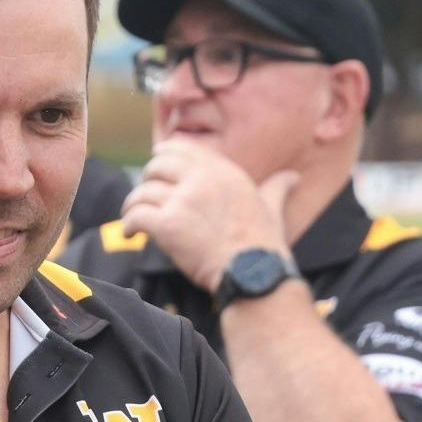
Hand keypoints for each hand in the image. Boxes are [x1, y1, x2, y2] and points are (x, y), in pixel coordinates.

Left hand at [122, 139, 293, 290]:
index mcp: (223, 172)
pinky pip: (136, 215)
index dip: (164, 155)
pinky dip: (128, 224)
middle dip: (147, 179)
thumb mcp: (272, 207)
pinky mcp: (168, 225)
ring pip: (142, 192)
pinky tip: (130, 232)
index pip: (182, 149)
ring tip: (132, 217)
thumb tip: (293, 177)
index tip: (158, 165)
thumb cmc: (264, 244)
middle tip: (145, 194)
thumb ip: (276, 188)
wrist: (255, 273)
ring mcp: (183, 201)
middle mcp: (201, 180)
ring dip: (133, 205)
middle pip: (157, 166)